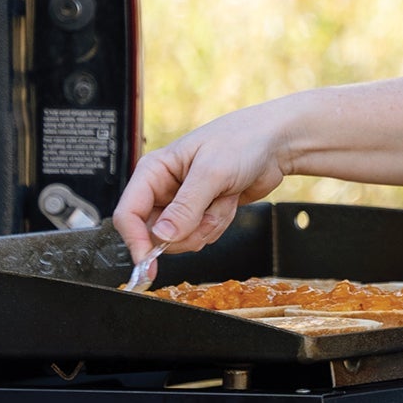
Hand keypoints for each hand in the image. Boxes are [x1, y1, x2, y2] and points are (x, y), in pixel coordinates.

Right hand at [112, 97, 299, 260]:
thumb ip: (186, 207)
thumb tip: (162, 235)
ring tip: (221, 197)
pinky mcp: (201, 213)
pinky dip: (218, 223)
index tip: (148, 261)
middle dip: (185, 232)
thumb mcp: (212, 172)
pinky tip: (228, 200)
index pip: (128, 214)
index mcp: (154, 171)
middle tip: (205, 215)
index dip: (136, 241)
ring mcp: (183, 203)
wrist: (273, 144)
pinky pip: (202, 236)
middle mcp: (164, 188)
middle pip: (154, 234)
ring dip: (207, 225)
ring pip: (181, 239)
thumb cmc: (241, 141)